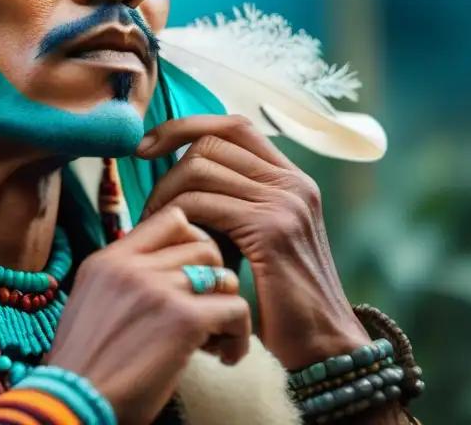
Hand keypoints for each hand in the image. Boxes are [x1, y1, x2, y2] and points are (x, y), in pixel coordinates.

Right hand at [46, 207, 250, 424]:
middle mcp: (132, 265)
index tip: (195, 273)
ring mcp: (158, 288)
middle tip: (207, 312)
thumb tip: (165, 280)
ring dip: (227, 308)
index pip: (168, 220)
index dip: (193, 242)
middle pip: (202, 245)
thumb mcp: (90, 304)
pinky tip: (225, 357)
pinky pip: (235, 310)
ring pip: (223, 276)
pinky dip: (239, 336)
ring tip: (215, 339)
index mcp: (107, 260)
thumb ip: (122, 282)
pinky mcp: (183, 319)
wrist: (73, 400)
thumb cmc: (82, 367)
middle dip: (213, 278)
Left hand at [136, 115, 371, 369]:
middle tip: (149, 204)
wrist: (323, 344)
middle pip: (211, 143)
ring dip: (165, 195)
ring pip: (200, 169)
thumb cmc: (279, 297)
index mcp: (292, 178)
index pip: (233, 125)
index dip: (185, 127)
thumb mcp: (258, 237)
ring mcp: (285, 203)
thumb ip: (232, 202)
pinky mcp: (271, 229)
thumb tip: (176, 177)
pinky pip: (202, 203)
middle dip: (168, 168)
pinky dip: (175, 217)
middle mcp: (293, 182)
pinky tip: (169, 240)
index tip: (147, 146)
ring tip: (154, 225)